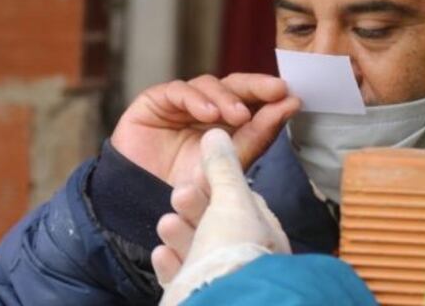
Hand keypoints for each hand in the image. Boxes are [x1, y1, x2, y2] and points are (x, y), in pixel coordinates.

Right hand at [110, 74, 299, 187]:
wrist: (136, 205)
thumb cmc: (182, 191)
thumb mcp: (225, 168)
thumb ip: (255, 137)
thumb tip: (289, 105)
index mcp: (226, 125)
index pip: (253, 103)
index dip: (271, 98)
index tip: (292, 99)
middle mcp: (205, 110)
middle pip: (235, 87)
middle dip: (257, 87)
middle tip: (276, 90)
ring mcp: (181, 104)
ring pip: (210, 85)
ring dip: (227, 98)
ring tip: (239, 115)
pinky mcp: (155, 101)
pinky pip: (179, 91)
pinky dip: (195, 99)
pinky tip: (207, 113)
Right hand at [156, 130, 290, 304]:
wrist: (218, 302)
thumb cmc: (234, 249)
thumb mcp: (232, 199)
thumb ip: (224, 167)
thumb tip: (219, 134)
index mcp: (263, 233)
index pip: (241, 200)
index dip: (218, 184)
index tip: (199, 172)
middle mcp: (245, 256)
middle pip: (214, 223)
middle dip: (195, 206)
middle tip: (180, 193)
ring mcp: (220, 276)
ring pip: (195, 247)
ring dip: (179, 231)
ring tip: (167, 222)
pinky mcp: (195, 294)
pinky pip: (180, 274)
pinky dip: (170, 262)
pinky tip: (161, 252)